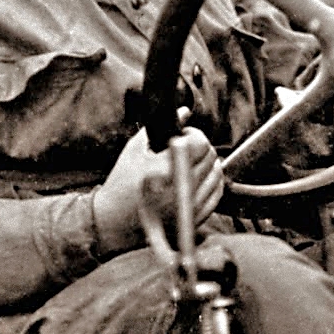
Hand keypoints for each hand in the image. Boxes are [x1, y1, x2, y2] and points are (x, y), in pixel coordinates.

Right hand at [92, 123, 223, 255]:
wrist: (116, 221)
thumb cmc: (122, 184)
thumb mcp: (134, 150)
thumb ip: (159, 127)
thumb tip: (184, 111)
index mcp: (166, 168)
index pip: (200, 142)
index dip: (192, 134)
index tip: (182, 136)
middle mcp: (182, 188)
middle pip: (210, 156)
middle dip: (199, 147)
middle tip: (183, 148)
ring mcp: (191, 205)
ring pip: (217, 173)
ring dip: (206, 163)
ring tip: (187, 164)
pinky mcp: (196, 218)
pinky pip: (217, 193)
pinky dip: (212, 182)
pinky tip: (196, 178)